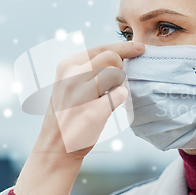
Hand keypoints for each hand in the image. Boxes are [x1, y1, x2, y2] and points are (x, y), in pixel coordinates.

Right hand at [13, 40, 144, 194]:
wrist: (56, 147)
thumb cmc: (68, 113)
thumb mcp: (70, 83)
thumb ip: (90, 69)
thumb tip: (123, 56)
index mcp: (66, 66)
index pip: (101, 48)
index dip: (124, 47)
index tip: (139, 48)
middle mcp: (72, 76)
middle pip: (112, 57)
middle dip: (120, 68)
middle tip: (112, 85)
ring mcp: (82, 93)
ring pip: (117, 74)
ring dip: (119, 85)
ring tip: (106, 97)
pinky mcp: (93, 111)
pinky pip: (121, 94)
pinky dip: (120, 99)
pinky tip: (108, 107)